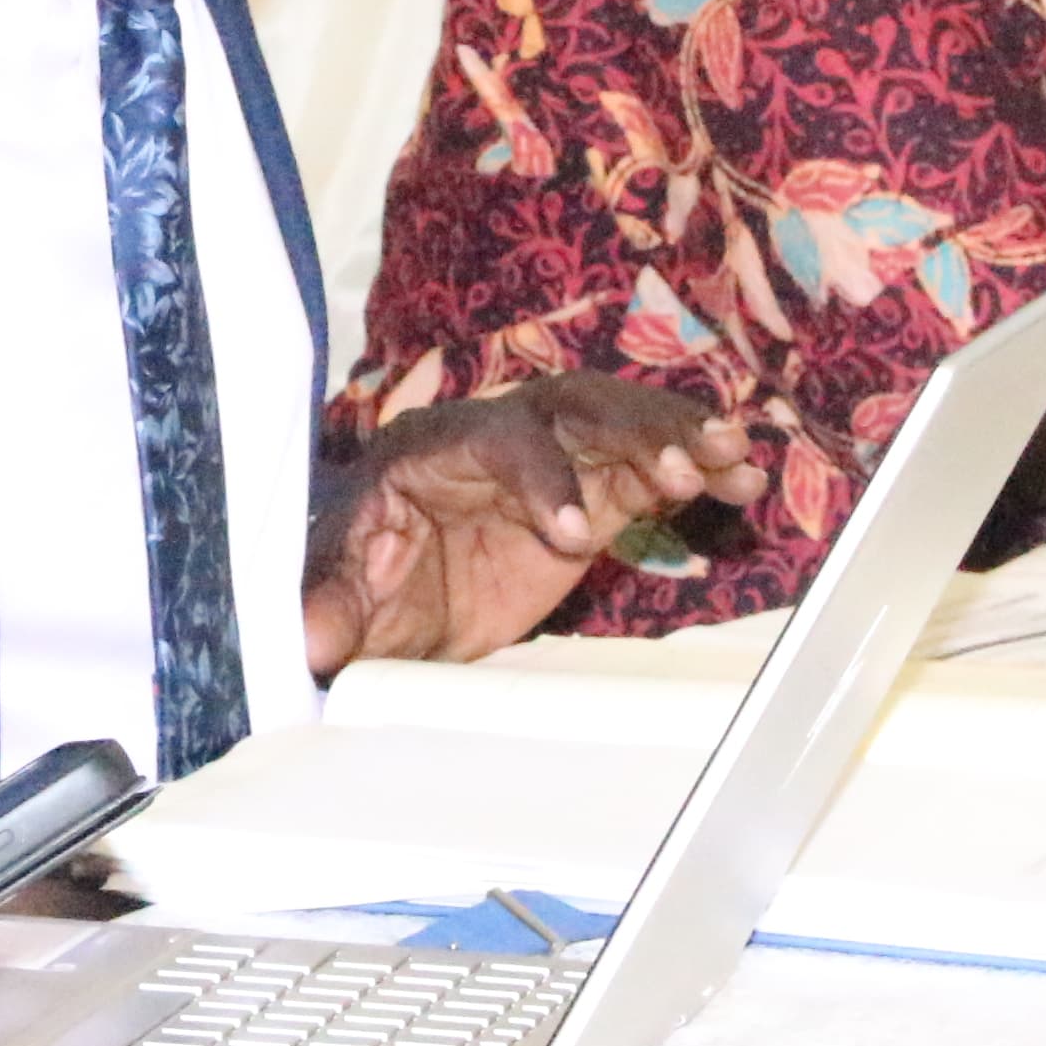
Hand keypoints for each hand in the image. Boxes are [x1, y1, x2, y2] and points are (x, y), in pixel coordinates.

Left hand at [307, 372, 759, 672]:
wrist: (393, 602)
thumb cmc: (363, 589)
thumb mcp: (344, 603)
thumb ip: (329, 609)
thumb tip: (303, 639)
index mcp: (432, 449)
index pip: (498, 442)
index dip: (542, 480)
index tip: (576, 536)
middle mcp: (498, 436)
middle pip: (570, 407)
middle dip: (626, 433)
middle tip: (677, 472)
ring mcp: (552, 459)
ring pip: (619, 424)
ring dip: (675, 436)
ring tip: (733, 456)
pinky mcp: (593, 492)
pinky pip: (649, 468)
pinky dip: (696, 469)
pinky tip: (743, 479)